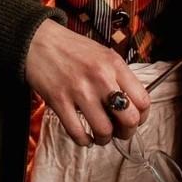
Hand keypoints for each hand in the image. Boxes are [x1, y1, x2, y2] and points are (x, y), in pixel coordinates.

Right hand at [24, 18, 150, 146]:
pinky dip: (83, 141)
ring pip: (104, 130)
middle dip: (126, 132)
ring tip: (99, 135)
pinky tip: (84, 136)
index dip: (142, 117)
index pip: (143, 101)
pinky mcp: (59, 101)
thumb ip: (118, 76)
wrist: (37, 40)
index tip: (134, 120)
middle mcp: (100, 77)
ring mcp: (79, 90)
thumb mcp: (102, 54)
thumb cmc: (71, 48)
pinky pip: (77, 133)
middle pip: (129, 119)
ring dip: (104, 139)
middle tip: (118, 132)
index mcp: (114, 64)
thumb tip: (131, 105)